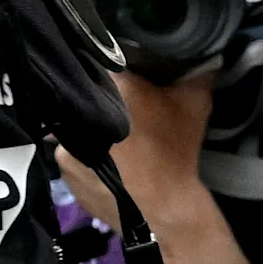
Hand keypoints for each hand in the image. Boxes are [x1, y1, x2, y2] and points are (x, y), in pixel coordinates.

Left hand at [54, 67, 216, 217]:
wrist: (165, 210)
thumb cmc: (176, 151)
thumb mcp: (195, 103)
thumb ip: (195, 71)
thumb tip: (200, 53)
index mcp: (110, 87)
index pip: (103, 60)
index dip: (115, 67)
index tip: (128, 77)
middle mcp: (80, 110)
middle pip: (89, 93)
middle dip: (104, 99)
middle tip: (124, 109)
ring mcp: (65, 141)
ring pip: (77, 122)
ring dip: (92, 126)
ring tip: (115, 140)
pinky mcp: (62, 167)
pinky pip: (72, 150)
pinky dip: (85, 152)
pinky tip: (106, 160)